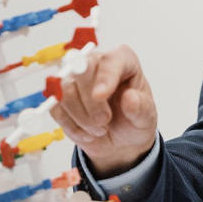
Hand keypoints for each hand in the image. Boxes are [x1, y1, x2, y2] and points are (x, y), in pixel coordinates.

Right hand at [50, 45, 157, 176]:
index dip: (104, 77)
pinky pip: (56, 108)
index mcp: (122, 60)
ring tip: (99, 130)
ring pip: (66, 91)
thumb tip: (130, 98)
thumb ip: (141, 108)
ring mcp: (75, 79)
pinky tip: (87, 133)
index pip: (110, 61)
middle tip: (104, 121)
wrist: (120, 141)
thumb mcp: (146, 118)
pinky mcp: (60, 98)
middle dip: (90, 102)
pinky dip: (72, 126)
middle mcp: (96, 63)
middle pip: (81, 70)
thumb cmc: (134, 121)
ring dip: (82, 117)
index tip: (101, 96)